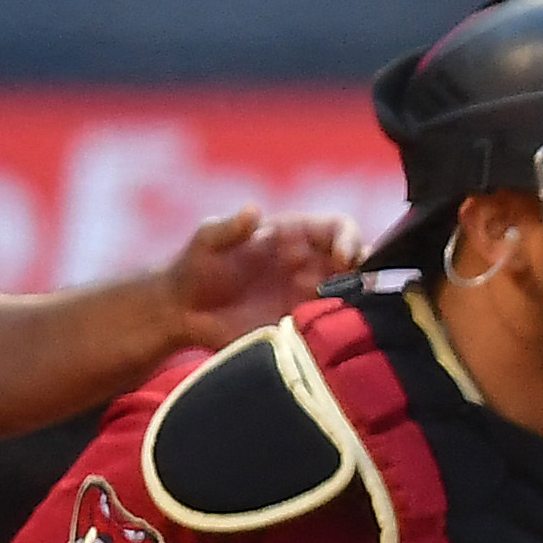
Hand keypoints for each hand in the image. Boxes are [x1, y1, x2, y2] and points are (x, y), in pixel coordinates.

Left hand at [159, 207, 353, 346]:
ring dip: (355, 299)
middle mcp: (307, 263)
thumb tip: (255, 211)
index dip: (348, 239)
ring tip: (349, 310)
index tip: (344, 257)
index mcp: (292, 235)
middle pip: (354, 261)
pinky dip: (339, 326)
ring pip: (350, 293)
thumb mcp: (205, 241)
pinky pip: (330, 325)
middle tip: (354, 287)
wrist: (180, 313)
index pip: (337, 228)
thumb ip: (228, 227)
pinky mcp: (298, 324)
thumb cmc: (192, 268)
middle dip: (361, 272)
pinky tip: (330, 331)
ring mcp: (306, 295)